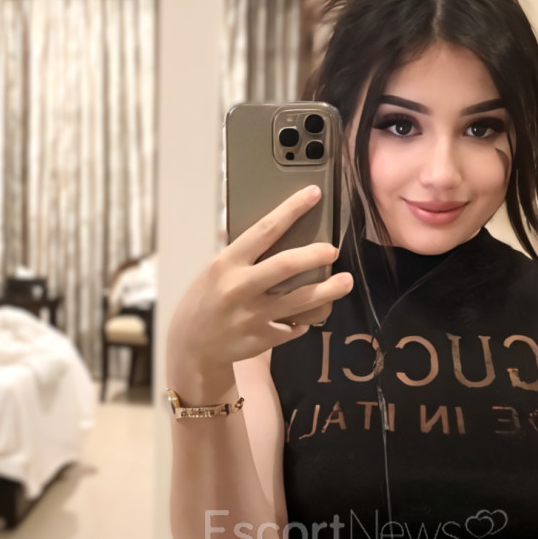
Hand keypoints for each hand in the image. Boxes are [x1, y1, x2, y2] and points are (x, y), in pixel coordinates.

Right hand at [166, 185, 353, 374]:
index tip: (314, 194)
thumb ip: (244, 256)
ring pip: (300, 300)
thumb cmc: (207, 299)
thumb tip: (278, 232)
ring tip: (345, 282)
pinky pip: (294, 327)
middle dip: (316, 255)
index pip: (265, 229)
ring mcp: (252, 316)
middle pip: (287, 265)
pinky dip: (303, 319)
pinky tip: (307, 315)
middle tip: (333, 250)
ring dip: (328, 290)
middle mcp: (240, 288)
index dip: (292, 209)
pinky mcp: (262, 339)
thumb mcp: (217, 270)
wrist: (192, 345)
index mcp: (228, 263)